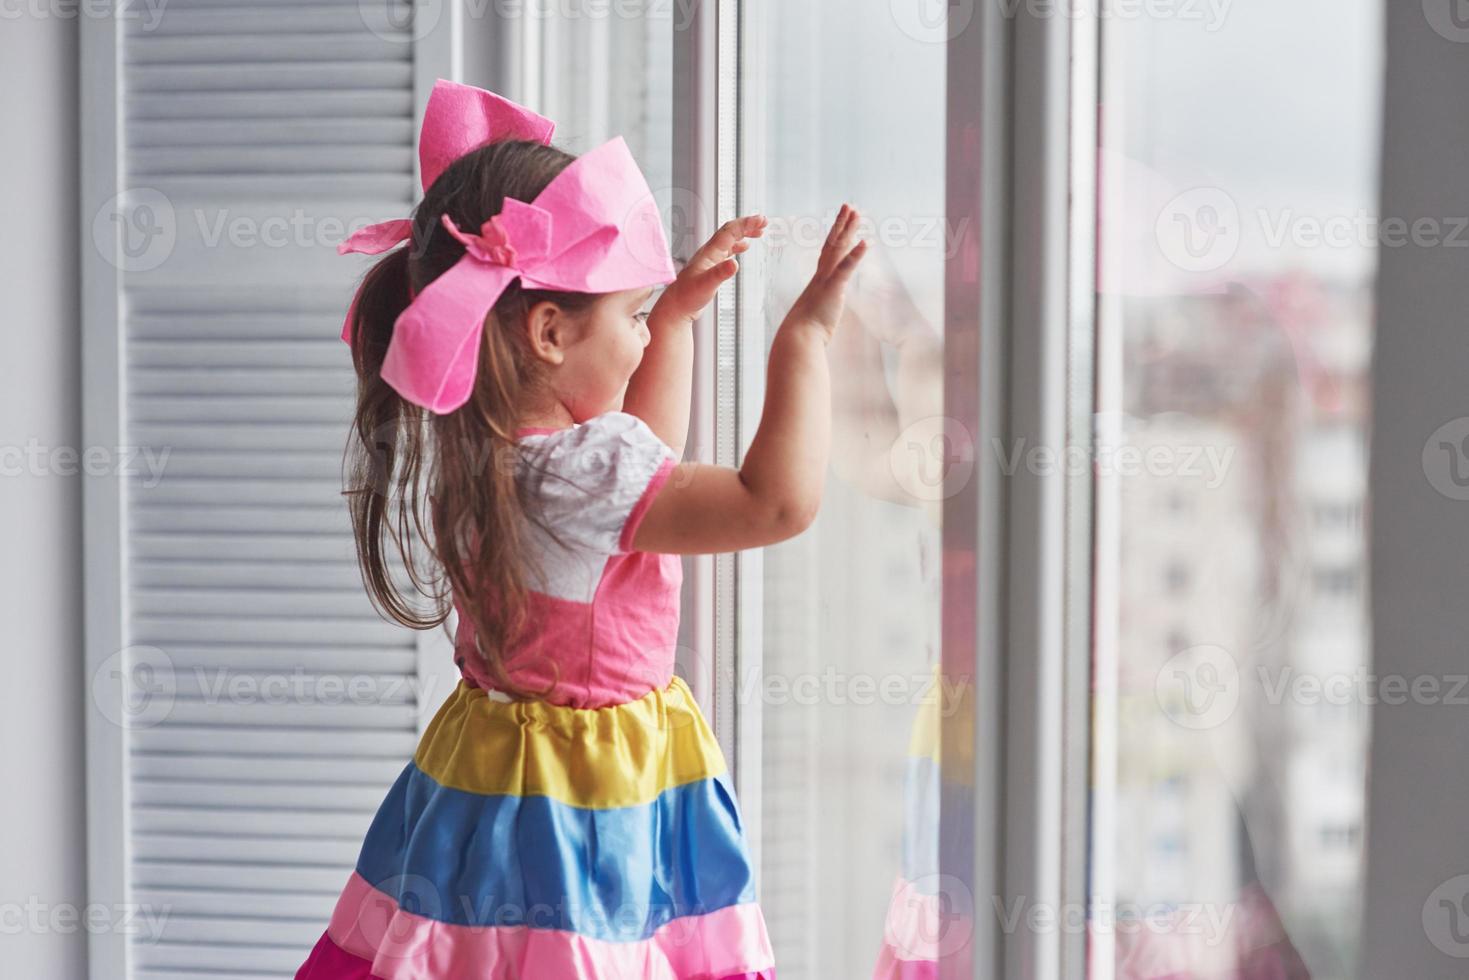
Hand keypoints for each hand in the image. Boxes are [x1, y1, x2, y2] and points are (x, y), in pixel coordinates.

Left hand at [647, 213, 766, 329]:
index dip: (746, 224)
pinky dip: (737, 246)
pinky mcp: (711, 267)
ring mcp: (710, 259)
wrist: (676, 306)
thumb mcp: (706, 286)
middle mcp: (709, 252)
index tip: (761, 220)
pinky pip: (727, 250)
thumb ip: (720, 274)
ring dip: (744, 234)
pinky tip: (743, 248)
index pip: (730, 231)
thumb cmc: (687, 297)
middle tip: (764, 222)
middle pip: (731, 232)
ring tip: (758, 232)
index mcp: (710, 252)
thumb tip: (735, 264)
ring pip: (729, 240)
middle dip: (748, 225)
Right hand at [781, 204, 868, 341]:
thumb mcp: (814, 317)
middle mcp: (821, 275)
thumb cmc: (805, 332)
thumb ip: (818, 310)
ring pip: (838, 248)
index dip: (836, 237)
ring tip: (857, 213)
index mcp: (818, 281)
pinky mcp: (834, 288)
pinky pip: (847, 267)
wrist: (798, 338)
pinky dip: (857, 253)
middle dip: (842, 224)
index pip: (829, 253)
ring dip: (848, 229)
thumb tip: (816, 313)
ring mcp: (827, 280)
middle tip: (850, 206)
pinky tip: (867, 241)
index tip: (842, 223)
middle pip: (833, 243)